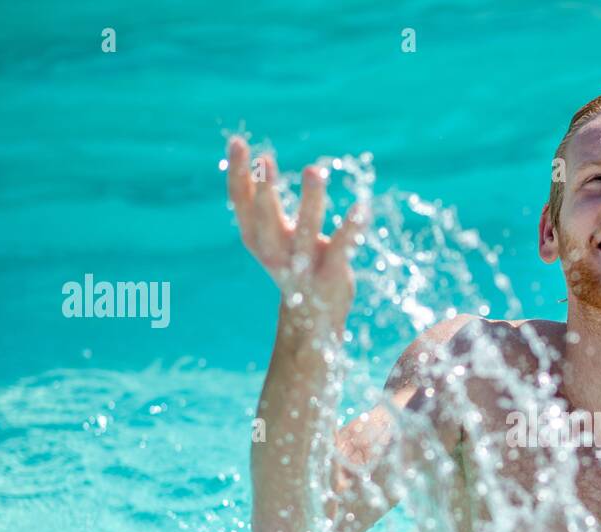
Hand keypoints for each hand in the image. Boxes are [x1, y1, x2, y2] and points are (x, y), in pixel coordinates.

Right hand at [226, 135, 367, 331]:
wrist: (311, 320)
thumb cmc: (290, 264)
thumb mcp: (268, 237)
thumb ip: (260, 204)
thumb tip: (251, 157)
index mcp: (256, 240)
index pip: (240, 203)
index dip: (238, 174)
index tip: (239, 142)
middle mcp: (275, 253)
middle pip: (266, 218)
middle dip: (265, 190)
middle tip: (266, 159)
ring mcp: (302, 266)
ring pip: (305, 231)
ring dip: (309, 201)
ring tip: (314, 170)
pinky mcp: (330, 275)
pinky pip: (341, 248)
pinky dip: (351, 229)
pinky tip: (362, 207)